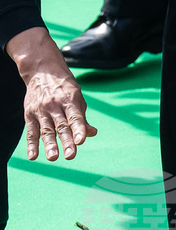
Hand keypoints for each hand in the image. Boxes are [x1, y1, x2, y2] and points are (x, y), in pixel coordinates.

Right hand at [6, 27, 96, 160]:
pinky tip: (33, 156)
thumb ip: (83, 118)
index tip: (81, 141)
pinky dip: (31, 144)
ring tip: (53, 158)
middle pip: (62, 126)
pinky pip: (30, 131)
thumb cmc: (65, 89)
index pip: (75, 118)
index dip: (79, 130)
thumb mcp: (78, 99)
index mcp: (70, 101)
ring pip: (46, 130)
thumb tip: (92, 133)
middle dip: (66, 142)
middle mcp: (55, 106)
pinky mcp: (30, 114)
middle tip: (70, 156)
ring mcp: (41, 111)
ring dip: (49, 145)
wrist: (42, 72)